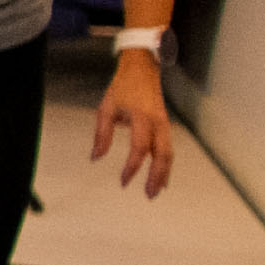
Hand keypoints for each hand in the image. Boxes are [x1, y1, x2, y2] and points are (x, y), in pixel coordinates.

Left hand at [90, 52, 176, 197]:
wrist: (142, 69)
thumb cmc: (122, 88)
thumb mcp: (106, 108)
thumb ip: (102, 134)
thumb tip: (96, 158)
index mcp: (141, 117)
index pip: (139, 147)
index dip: (132, 167)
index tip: (123, 182)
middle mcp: (157, 122)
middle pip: (162, 154)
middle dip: (156, 176)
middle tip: (148, 195)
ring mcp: (164, 124)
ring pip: (169, 153)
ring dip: (163, 174)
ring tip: (155, 192)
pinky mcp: (166, 126)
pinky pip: (168, 148)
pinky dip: (166, 165)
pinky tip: (161, 178)